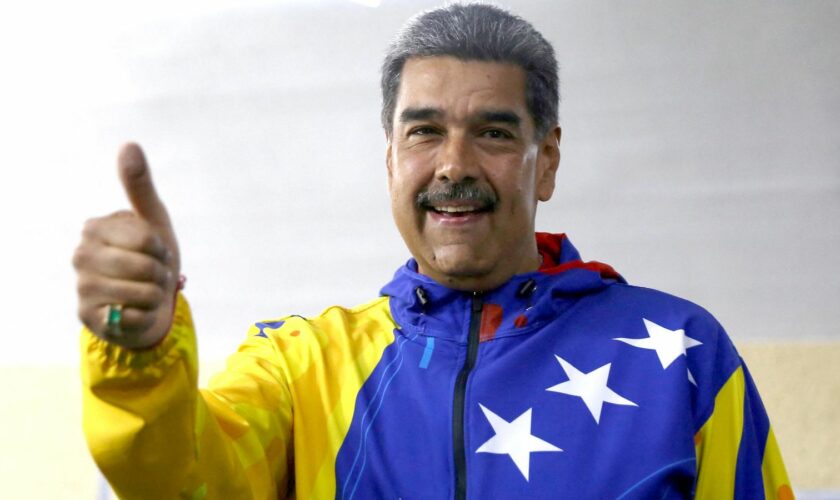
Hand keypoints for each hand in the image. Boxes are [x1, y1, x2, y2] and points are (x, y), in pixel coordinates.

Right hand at [73, 143, 180, 348]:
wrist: (147, 305)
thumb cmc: (150, 258)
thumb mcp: (153, 220)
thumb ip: (140, 186)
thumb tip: (129, 144)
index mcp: (95, 228)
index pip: (148, 240)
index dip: (162, 250)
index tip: (155, 252)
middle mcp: (80, 255)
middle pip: (146, 267)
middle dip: (160, 275)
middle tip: (152, 275)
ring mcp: (82, 287)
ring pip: (143, 293)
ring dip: (155, 296)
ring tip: (144, 292)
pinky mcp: (87, 316)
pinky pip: (134, 316)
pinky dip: (144, 316)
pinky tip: (134, 312)